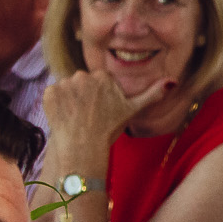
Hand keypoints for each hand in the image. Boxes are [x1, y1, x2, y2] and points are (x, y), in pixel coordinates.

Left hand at [43, 69, 169, 160]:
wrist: (83, 146)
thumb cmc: (108, 128)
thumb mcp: (133, 109)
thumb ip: (152, 93)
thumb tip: (172, 81)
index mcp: (103, 76)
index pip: (98, 81)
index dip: (99, 96)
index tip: (100, 109)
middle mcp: (83, 75)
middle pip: (82, 82)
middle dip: (84, 95)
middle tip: (88, 114)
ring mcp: (64, 83)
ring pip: (67, 88)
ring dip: (69, 99)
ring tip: (76, 116)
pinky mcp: (49, 92)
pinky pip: (52, 94)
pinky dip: (56, 104)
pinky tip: (64, 116)